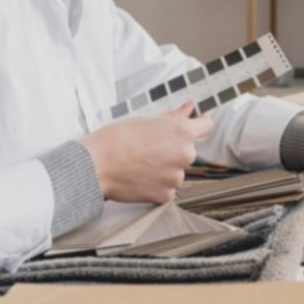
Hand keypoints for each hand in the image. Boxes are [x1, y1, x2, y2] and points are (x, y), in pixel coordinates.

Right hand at [81, 103, 212, 203]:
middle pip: (187, 151)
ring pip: (176, 171)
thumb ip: (174, 116)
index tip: (197, 123)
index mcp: (182, 132)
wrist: (97, 165)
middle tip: (150, 148)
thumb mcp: (148, 120)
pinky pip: (166, 189)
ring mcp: (176, 176)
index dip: (201, 123)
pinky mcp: (165, 195)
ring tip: (140, 164)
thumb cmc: (117, 139)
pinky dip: (156, 185)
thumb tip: (189, 108)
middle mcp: (185, 154)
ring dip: (164, 169)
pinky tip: (140, 178)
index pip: (206, 125)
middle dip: (173, 149)